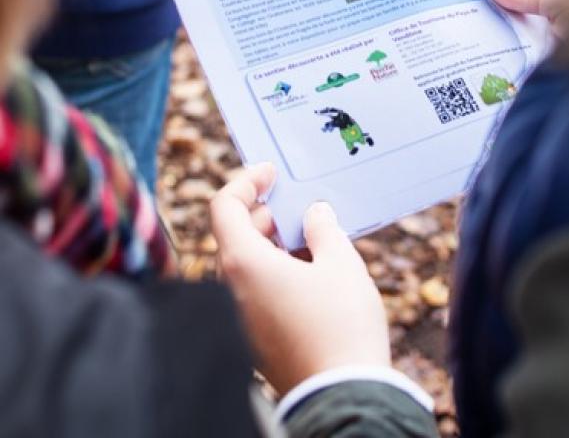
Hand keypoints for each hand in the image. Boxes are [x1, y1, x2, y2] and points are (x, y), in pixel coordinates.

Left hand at [210, 163, 389, 394]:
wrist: (344, 397)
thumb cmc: (342, 326)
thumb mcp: (341, 264)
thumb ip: (323, 228)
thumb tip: (314, 214)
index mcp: (242, 264)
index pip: (223, 206)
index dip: (246, 181)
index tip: (270, 173)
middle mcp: (228, 289)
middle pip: (231, 234)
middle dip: (261, 212)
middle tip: (294, 203)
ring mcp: (236, 317)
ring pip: (241, 264)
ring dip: (267, 243)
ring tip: (306, 236)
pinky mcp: (249, 339)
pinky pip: (249, 290)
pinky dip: (269, 271)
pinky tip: (304, 271)